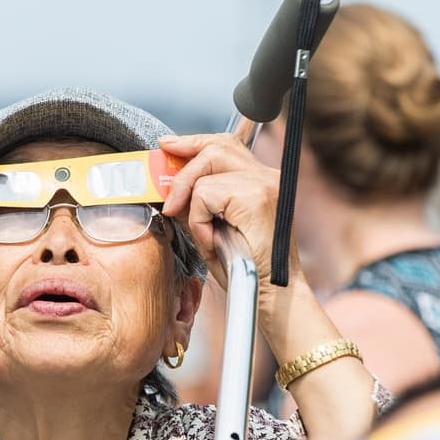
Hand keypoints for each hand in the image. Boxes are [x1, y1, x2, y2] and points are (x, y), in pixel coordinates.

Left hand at [158, 134, 295, 298]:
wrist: (271, 296)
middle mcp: (267, 176)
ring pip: (206, 170)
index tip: (168, 147)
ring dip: (192, 203)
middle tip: (170, 202)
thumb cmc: (246, 270)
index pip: (224, 144)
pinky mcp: (255, 197)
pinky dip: (199, 220)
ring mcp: (264, 184)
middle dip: (183, 170)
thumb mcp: (215, 229)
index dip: (193, 142)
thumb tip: (171, 188)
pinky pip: (206, 194)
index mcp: (262, 180)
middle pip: (215, 147)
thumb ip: (198, 204)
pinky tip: (211, 241)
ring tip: (202, 233)